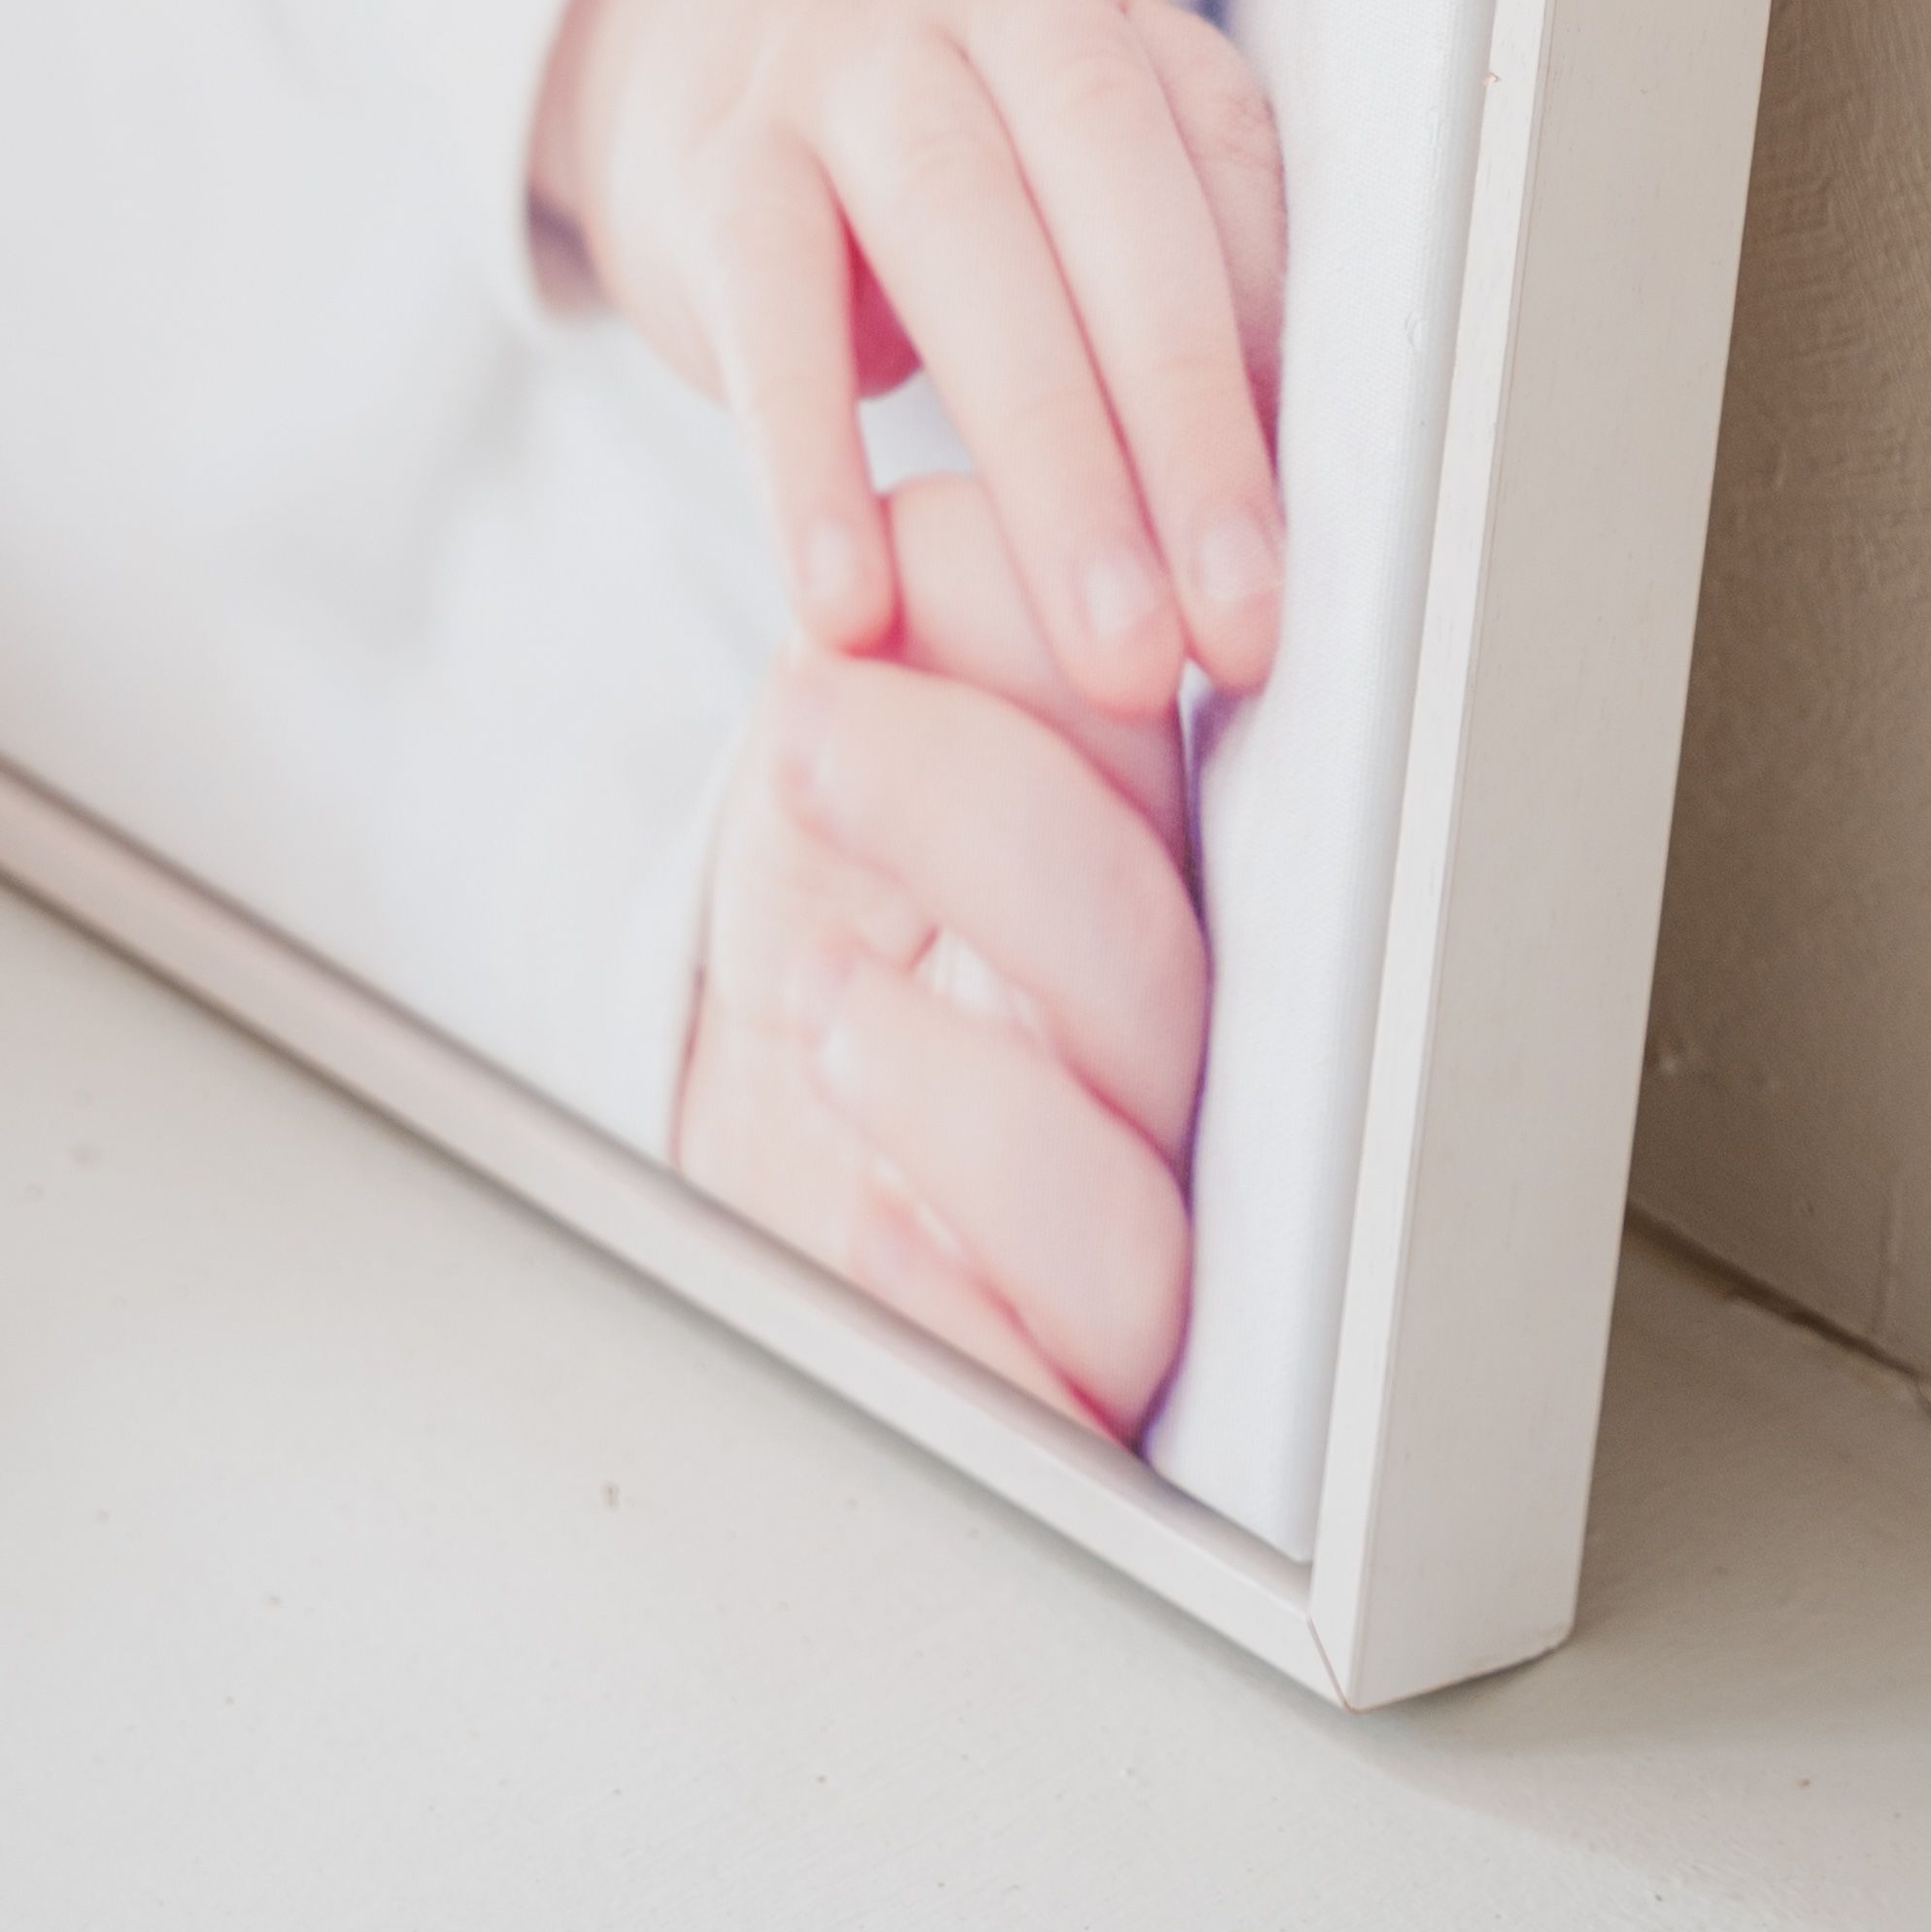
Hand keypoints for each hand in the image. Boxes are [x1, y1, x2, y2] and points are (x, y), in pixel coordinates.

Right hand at [537, 0, 1286, 721]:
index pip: (1228, 182)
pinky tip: (850, 599)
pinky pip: (770, 307)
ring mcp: (849, 74)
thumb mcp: (1059, 145)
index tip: (1306, 559)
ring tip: (1100, 648)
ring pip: (960, 237)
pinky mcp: (715, 162)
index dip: (1280, 373)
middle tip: (1229, 629)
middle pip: (1115, 205)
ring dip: (1048, 456)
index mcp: (1119, 31)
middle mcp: (1000, 19)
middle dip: (1187, 429)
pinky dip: (812, 459)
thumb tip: (1276, 523)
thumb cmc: (932, 111)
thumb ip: (1168, 285)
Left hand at [675, 483, 1206, 1438]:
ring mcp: (1109, 1249)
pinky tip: (858, 1222)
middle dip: (983, 818)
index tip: (885, 572)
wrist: (779, 1193)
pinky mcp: (1038, 1403)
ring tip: (819, 997)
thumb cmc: (846, 964)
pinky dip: (947, 1302)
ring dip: (970, 1090)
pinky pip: (1039, 1391)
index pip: (1151, 763)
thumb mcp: (843, 795)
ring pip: (1127, 1209)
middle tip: (810, 730)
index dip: (1061, 658)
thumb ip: (896, 662)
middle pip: (1146, 956)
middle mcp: (1148, 1074)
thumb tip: (916, 528)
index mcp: (1128, 887)